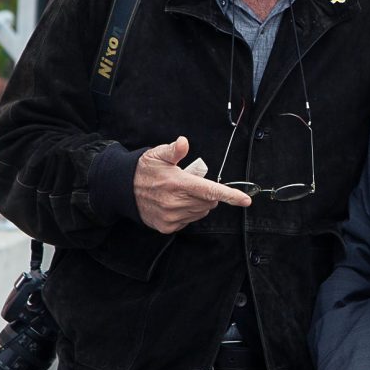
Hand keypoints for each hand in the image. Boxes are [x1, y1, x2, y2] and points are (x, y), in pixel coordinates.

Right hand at [134, 136, 251, 233]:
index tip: (246, 200)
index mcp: (178, 183)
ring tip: (183, 194)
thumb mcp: (158, 155)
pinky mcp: (167, 226)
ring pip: (200, 213)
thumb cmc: (145, 170)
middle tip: (192, 184)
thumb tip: (183, 142)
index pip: (210, 190)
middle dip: (208, 194)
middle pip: (208, 202)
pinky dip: (187, 213)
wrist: (123, 190)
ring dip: (199, 204)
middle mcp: (175, 202)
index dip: (230, 195)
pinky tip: (175, 204)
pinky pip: (188, 221)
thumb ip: (174, 150)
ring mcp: (171, 216)